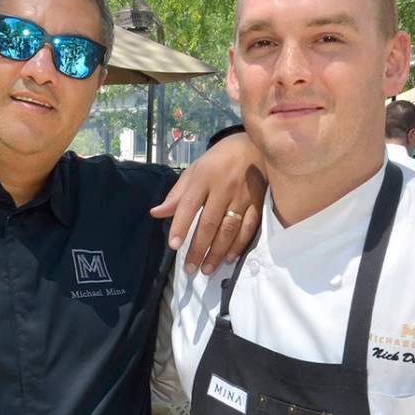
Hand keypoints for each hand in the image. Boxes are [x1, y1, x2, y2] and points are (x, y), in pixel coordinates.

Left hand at [150, 132, 265, 273]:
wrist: (254, 145)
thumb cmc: (218, 160)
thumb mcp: (195, 171)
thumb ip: (177, 194)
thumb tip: (156, 213)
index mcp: (204, 177)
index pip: (189, 205)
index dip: (180, 226)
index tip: (174, 245)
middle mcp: (224, 187)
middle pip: (209, 223)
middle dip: (198, 248)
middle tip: (190, 269)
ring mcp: (243, 196)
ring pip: (229, 229)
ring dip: (217, 252)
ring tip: (207, 269)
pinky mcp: (259, 202)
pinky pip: (249, 227)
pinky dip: (239, 245)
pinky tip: (229, 258)